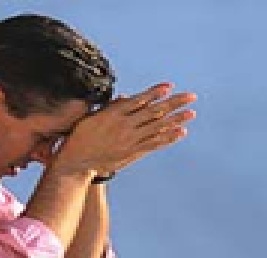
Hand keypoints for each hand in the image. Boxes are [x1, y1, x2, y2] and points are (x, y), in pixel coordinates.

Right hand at [53, 83, 196, 176]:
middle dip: (174, 103)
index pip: (140, 100)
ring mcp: (130, 140)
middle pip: (155, 111)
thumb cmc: (80, 137)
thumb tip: (125, 98)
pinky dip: (168, 137)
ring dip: (176, 119)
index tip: (169, 87)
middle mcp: (125, 125)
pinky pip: (154, 144)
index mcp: (114, 113)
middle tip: (191, 97)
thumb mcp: (92, 117)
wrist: (76, 162)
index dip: (155, 93)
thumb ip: (111, 108)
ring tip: (191, 113)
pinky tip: (180, 132)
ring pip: (158, 127)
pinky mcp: (132, 153)